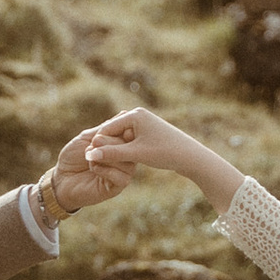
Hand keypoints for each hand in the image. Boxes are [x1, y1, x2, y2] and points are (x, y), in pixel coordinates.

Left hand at [44, 133, 128, 215]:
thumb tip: (124, 112)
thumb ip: (105, 128)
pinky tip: (93, 168)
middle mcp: (125, 159)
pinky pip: (122, 178)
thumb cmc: (73, 157)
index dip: (120, 130)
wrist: (62, 179)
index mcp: (120, 145)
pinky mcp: (117, 187)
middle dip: (110, 142)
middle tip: (94, 142)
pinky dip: (106, 170)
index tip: (100, 133)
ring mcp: (123, 173)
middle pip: (130, 147)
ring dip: (106, 156)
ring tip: (90, 156)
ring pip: (128, 163)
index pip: (131, 134)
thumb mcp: (87, 138)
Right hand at [77, 109, 244, 213]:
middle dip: (105, 146)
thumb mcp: (135, 154)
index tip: (88, 160)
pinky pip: (130, 141)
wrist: (191, 156)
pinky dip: (125, 150)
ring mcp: (144, 123)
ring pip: (121, 137)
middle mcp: (138, 114)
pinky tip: (123, 162)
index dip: (97, 144)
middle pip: (113, 131)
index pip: (106, 129)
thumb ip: (111, 154)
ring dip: (115, 150)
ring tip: (107, 164)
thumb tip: (89, 156)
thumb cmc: (164, 152)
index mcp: (134, 114)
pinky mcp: (149, 132)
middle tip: (94, 163)